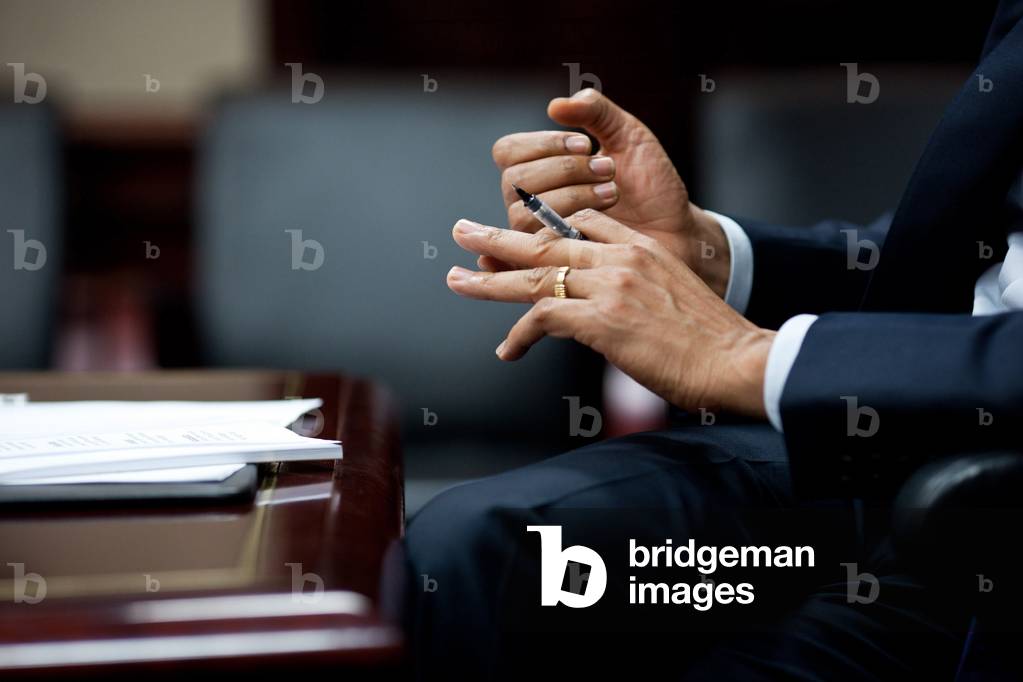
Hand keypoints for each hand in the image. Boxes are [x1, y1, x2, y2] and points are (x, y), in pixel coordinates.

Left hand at [446, 210, 773, 416]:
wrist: (737, 359)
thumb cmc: (710, 339)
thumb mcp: (671, 296)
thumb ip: (635, 290)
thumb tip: (607, 312)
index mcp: (639, 247)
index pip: (578, 224)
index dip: (539, 228)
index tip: (514, 232)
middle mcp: (621, 257)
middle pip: (545, 241)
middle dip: (498, 236)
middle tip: (462, 230)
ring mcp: (611, 285)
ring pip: (534, 275)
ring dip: (488, 278)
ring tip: (456, 278)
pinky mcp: (603, 319)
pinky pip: (544, 317)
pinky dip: (520, 335)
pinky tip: (508, 351)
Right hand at [490, 88, 729, 296]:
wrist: (677, 229)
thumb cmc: (651, 184)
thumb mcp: (629, 135)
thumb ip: (595, 112)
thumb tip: (556, 106)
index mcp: (539, 170)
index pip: (508, 151)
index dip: (542, 144)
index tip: (585, 144)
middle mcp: (530, 204)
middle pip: (514, 182)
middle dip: (563, 170)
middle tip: (607, 169)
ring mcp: (539, 237)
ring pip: (523, 215)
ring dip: (570, 197)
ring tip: (613, 194)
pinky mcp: (553, 265)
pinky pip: (536, 251)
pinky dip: (562, 231)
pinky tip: (591, 223)